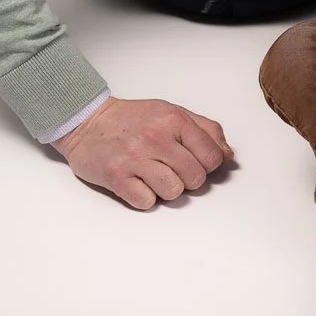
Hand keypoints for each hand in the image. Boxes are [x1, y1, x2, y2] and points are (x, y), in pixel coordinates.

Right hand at [51, 96, 232, 209]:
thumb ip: (206, 131)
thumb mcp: (173, 113)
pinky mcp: (116, 177)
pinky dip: (145, 197)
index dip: (208, 165)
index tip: (196, 163)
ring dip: (167, 189)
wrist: (87, 122)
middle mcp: (156, 138)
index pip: (212, 157)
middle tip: (173, 170)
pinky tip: (137, 183)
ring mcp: (135, 158)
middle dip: (188, 179)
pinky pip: (146, 202)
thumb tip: (227, 155)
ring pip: (174, 192)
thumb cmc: (133, 119)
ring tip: (154, 175)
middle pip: (195, 178)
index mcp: (175, 120)